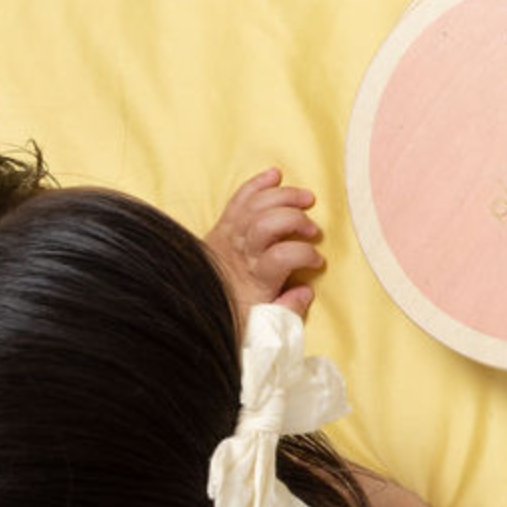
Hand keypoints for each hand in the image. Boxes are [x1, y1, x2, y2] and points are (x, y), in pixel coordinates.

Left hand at [206, 168, 325, 318]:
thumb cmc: (227, 321)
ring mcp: (228, 237)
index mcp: (254, 280)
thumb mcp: (259, 331)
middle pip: (269, 223)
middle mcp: (240, 254)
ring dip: (284, 196)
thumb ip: (286, 313)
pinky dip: (257, 184)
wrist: (188, 310)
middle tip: (313, 231)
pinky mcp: (220, 228)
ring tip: (306, 199)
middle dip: (297, 220)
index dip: (307, 254)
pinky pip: (239, 199)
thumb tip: (305, 292)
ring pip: (256, 205)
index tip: (318, 263)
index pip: (285, 255)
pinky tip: (275, 175)